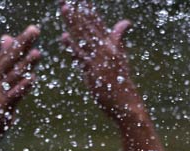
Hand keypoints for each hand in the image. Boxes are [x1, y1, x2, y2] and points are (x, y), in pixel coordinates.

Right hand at [0, 25, 41, 148]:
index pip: (7, 53)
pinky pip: (13, 95)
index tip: (33, 29)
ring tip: (38, 53)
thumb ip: (4, 61)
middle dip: (23, 44)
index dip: (20, 40)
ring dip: (25, 63)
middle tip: (35, 31)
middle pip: (9, 58)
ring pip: (13, 75)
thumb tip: (7, 37)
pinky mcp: (1, 107)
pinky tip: (32, 78)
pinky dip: (22, 86)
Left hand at [59, 1, 138, 120]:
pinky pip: (80, 57)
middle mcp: (106, 48)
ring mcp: (99, 59)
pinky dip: (72, 47)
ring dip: (73, 22)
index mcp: (112, 43)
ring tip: (63, 8)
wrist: (126, 103)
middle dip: (76, 10)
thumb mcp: (121, 56)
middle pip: (88, 25)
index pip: (97, 22)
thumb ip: (118, 39)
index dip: (87, 9)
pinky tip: (64, 36)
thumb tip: (125, 22)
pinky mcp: (93, 71)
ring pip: (83, 36)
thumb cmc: (122, 82)